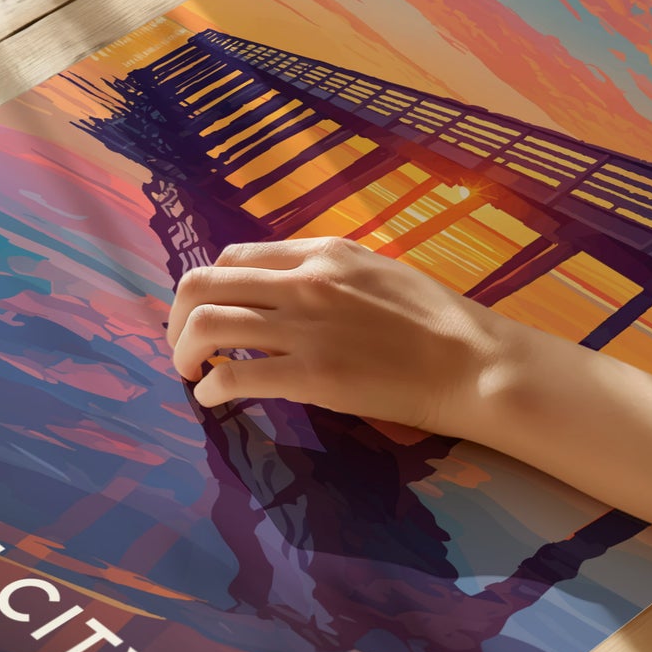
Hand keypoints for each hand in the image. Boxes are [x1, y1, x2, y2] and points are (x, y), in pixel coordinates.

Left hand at [166, 236, 513, 431]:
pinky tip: (214, 398)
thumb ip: (329, 272)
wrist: (473, 362)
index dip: (210, 287)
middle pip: (204, 284)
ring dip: (183, 352)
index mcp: (321, 252)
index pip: (235, 257)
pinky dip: (210, 387)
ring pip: (206, 324)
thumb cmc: (437, 321)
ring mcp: (305, 327)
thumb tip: (287, 286)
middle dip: (177, 317)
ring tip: (190, 373)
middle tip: (182, 346)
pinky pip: (234, 374)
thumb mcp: (378, 271)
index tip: (208, 313)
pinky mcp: (311, 375)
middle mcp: (304, 281)